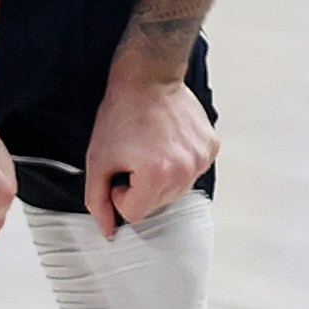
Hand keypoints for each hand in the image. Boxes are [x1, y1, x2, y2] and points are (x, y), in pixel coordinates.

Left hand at [82, 71, 218, 238]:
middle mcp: (185, 171)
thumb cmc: (120, 114)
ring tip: (151, 147)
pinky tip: (168, 141)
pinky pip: (192, 171)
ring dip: (160, 177)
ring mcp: (201, 159)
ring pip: (175, 190)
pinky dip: (179, 163)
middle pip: (157, 204)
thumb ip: (97, 201)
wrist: (148, 76)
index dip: (120, 194)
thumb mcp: (97, 159)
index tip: (120, 168)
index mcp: (156, 175)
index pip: (134, 213)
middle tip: (133, 155)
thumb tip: (108, 231)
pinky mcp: (211, 147)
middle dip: (140, 187)